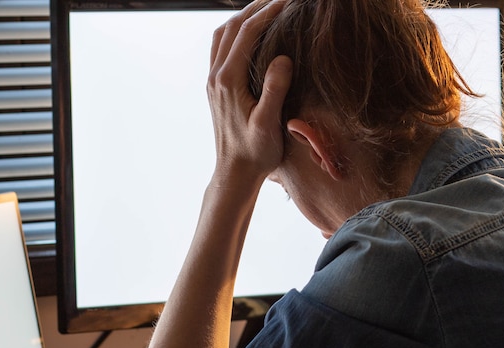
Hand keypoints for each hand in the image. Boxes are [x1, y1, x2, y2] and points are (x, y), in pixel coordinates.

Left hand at [207, 0, 292, 189]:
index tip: (289, 1)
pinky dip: (236, 32)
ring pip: (222, 36)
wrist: (235, 174)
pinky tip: (251, 35)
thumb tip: (282, 58)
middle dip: (255, 8)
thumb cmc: (256, 153)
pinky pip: (221, 49)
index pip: (247, 33)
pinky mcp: (216, 88)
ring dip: (242, 17)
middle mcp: (216, 77)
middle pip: (231, 27)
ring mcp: (214, 81)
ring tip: (265, 7)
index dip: (268, 12)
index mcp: (228, 81)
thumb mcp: (269, 124)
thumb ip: (275, 90)